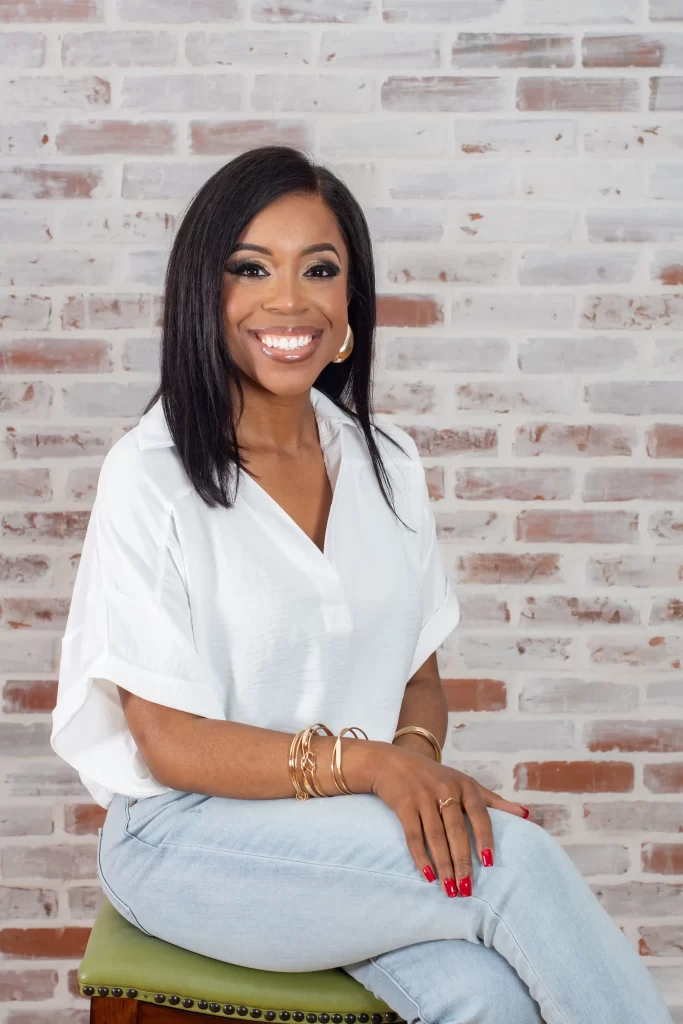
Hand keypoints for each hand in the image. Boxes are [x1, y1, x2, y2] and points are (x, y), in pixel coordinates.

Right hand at [370, 744, 528, 897]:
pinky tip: (427, 875)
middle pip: (456, 830)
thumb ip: (495, 801)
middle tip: (467, 890)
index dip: (485, 838)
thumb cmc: (435, 777)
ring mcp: (423, 796)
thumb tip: (527, 815)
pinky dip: (420, 857)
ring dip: (443, 865)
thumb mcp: (466, 782)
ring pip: (435, 836)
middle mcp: (445, 789)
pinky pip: (413, 835)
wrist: (392, 762)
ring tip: (450, 889)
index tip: (489, 863)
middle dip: (462, 862)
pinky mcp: (404, 804)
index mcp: (465, 785)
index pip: (480, 814)